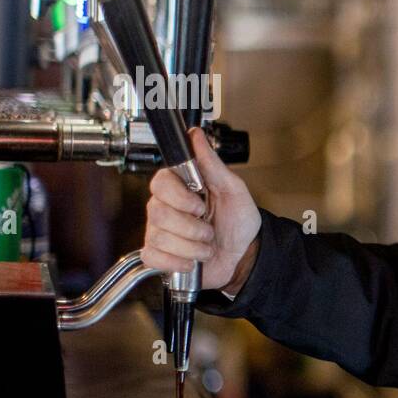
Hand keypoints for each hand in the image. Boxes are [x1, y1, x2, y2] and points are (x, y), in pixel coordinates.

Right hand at [141, 126, 261, 291]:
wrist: (244, 255)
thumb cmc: (238, 222)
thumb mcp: (233, 189)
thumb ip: (213, 164)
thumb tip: (196, 135)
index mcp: (180, 188)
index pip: (159, 183)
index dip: (179, 197)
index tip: (200, 205)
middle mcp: (165, 208)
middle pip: (158, 213)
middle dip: (192, 227)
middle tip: (208, 229)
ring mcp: (158, 231)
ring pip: (159, 237)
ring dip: (192, 247)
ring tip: (206, 245)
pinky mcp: (158, 254)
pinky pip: (153, 257)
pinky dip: (177, 262)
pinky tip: (191, 261)